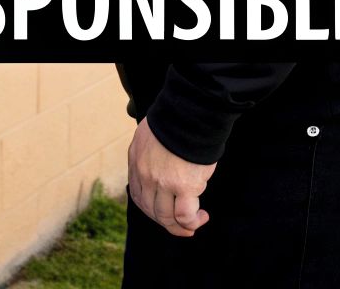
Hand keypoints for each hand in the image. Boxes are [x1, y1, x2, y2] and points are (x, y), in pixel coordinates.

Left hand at [127, 118, 215, 237]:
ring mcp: (164, 183)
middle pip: (151, 210)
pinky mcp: (184, 187)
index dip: (151, 209)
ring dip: (181, 226)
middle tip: (182, 226)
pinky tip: (202, 217)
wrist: (190, 113)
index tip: (164, 212)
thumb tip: (158, 158)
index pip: (138, 195)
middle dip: (166, 222)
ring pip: (166, 217)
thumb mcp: (150, 133)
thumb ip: (150, 149)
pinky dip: (192, 222)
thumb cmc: (176, 119)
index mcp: (137, 162)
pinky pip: (185, 215)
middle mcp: (146, 176)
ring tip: (196, 222)